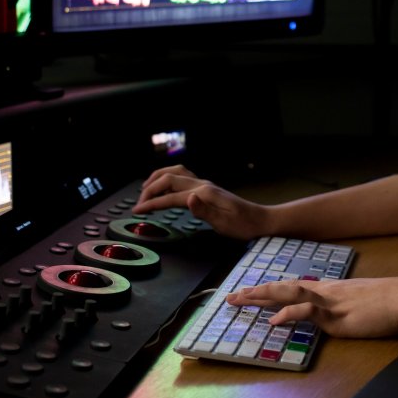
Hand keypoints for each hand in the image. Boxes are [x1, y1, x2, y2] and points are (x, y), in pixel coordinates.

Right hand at [133, 165, 269, 239]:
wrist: (260, 220)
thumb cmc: (244, 225)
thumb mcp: (225, 223)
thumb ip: (204, 211)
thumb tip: (187, 198)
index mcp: (205, 193)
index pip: (171, 196)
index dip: (152, 203)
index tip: (137, 211)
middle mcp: (203, 185)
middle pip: (169, 179)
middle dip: (150, 189)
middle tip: (139, 204)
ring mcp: (205, 184)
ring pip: (176, 172)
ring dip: (158, 178)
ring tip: (146, 190)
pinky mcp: (207, 188)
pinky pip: (183, 177)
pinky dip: (168, 178)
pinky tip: (165, 187)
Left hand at [227, 276, 397, 338]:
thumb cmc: (390, 301)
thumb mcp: (360, 302)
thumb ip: (342, 307)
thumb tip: (330, 315)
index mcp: (329, 289)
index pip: (293, 287)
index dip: (270, 289)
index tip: (249, 291)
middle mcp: (325, 292)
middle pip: (284, 288)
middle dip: (256, 292)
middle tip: (230, 296)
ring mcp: (330, 302)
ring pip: (289, 294)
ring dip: (263, 296)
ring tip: (240, 299)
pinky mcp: (338, 316)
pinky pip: (309, 313)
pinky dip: (289, 314)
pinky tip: (274, 319)